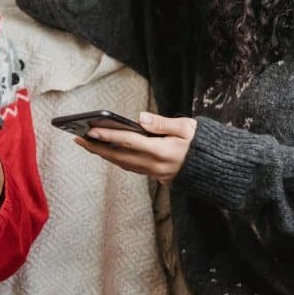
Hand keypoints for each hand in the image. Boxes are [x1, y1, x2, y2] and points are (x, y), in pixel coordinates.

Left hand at [73, 112, 196, 183]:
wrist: (216, 168)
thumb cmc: (203, 143)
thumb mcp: (188, 128)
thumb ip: (163, 123)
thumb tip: (141, 118)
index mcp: (164, 151)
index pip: (130, 142)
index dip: (109, 136)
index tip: (91, 130)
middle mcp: (156, 165)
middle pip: (120, 156)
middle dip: (97, 147)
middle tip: (77, 138)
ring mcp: (155, 173)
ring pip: (122, 164)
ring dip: (102, 154)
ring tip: (86, 143)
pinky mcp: (155, 176)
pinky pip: (130, 168)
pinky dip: (115, 159)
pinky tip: (105, 151)